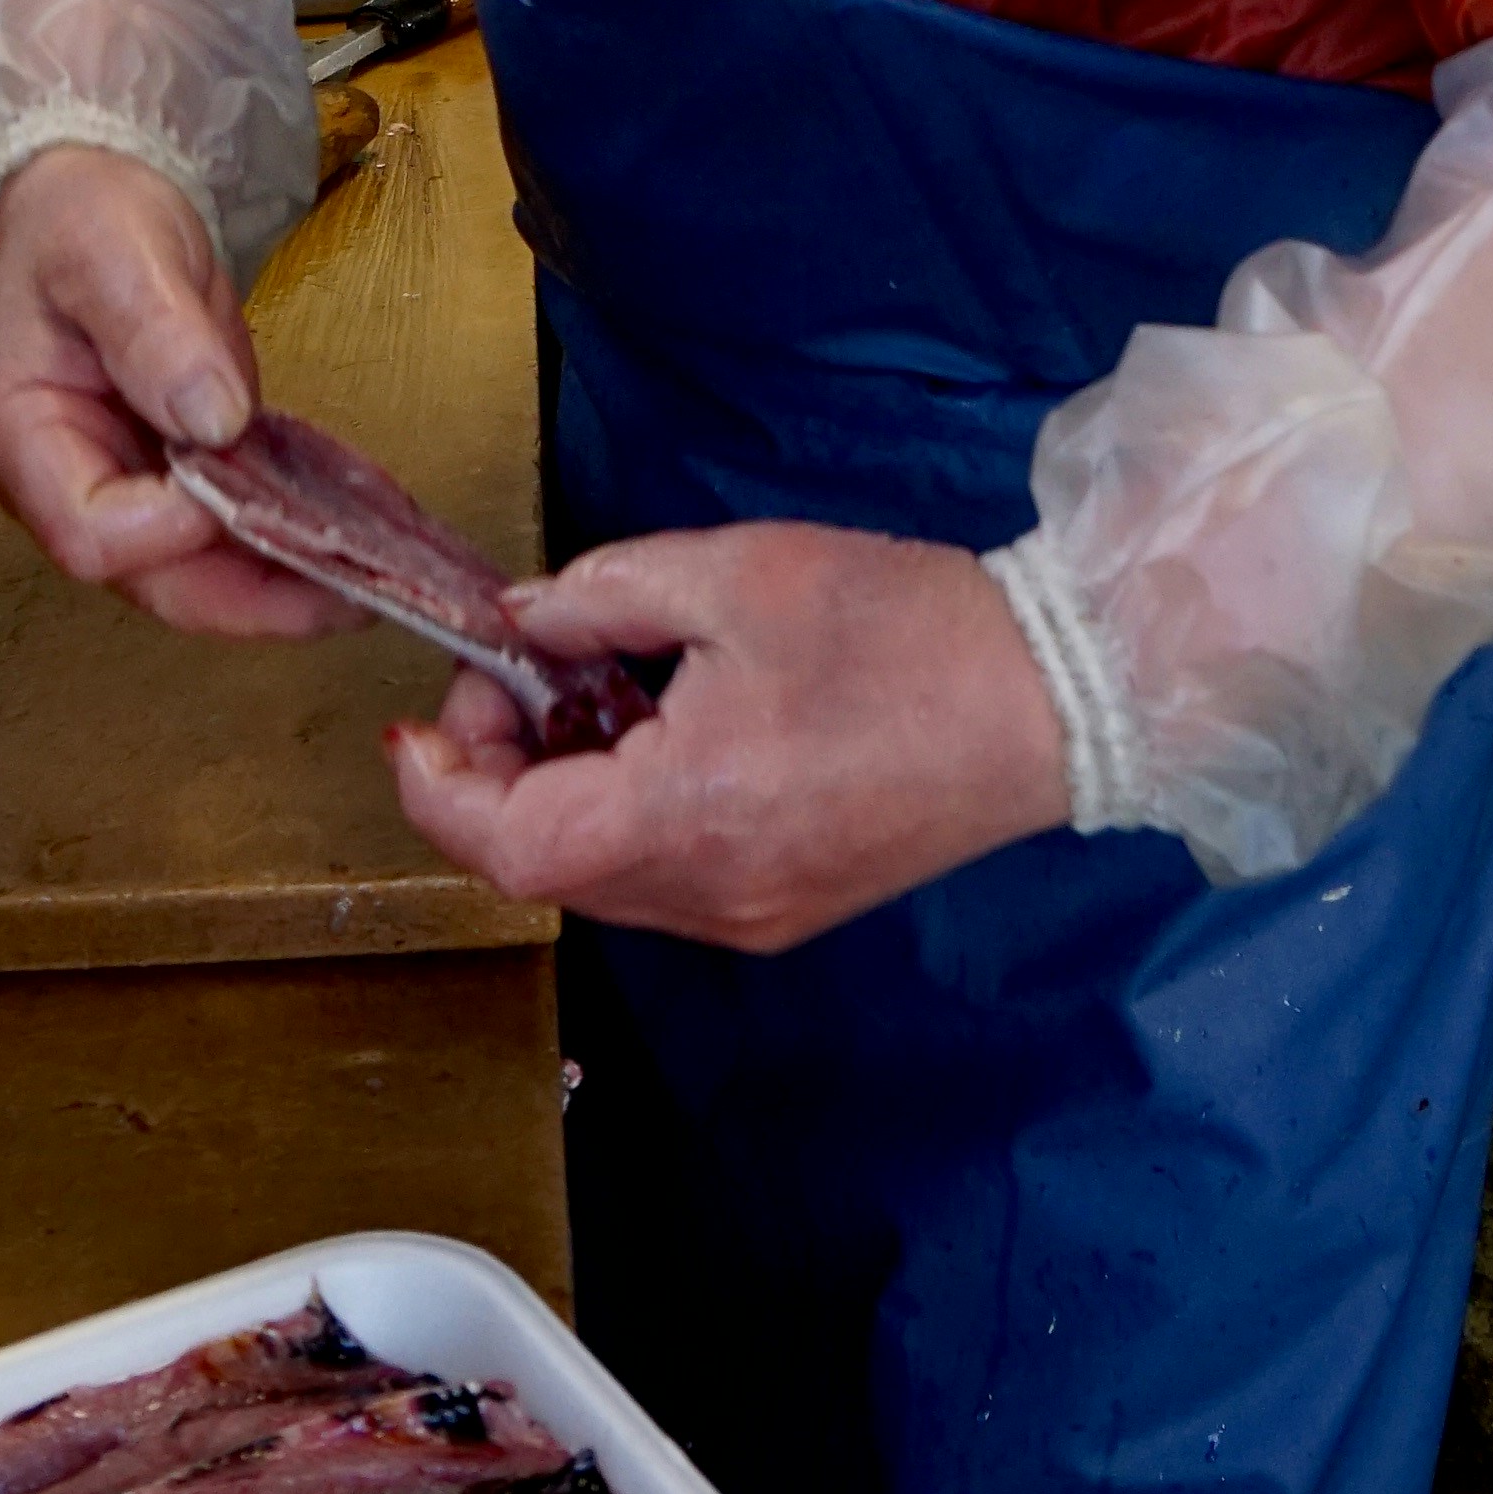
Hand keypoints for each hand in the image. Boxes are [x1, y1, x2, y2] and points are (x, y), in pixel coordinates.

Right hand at [0, 143, 335, 639]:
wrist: (100, 197)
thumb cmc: (85, 217)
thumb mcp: (109, 250)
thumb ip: (151, 329)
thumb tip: (210, 418)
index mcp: (20, 434)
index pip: (90, 533)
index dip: (171, 527)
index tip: (238, 465)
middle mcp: (63, 483)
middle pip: (150, 579)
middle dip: (250, 595)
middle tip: (349, 587)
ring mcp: (122, 486)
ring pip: (199, 573)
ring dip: (283, 582)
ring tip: (370, 570)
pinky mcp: (176, 477)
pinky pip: (231, 531)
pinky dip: (289, 537)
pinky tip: (353, 526)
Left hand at [387, 520, 1070, 951]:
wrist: (1054, 696)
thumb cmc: (902, 627)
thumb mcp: (732, 576)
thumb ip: (601, 599)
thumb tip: (522, 623)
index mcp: (689, 816)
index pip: (510, 845)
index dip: (444, 783)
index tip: (438, 706)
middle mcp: (711, 896)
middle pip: (547, 870)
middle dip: (500, 775)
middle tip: (520, 674)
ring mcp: (754, 917)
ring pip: (603, 881)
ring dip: (564, 794)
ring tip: (595, 690)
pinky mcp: (789, 907)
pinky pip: (666, 881)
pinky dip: (628, 813)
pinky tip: (662, 730)